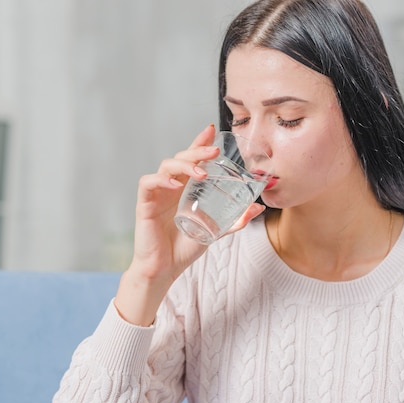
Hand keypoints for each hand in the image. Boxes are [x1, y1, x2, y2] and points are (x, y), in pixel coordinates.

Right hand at [114, 125, 265, 325]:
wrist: (164, 270)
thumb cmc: (184, 249)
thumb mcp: (214, 231)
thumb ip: (234, 220)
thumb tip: (258, 208)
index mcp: (184, 189)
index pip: (191, 159)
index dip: (199, 143)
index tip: (212, 130)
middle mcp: (170, 187)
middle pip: (181, 157)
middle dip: (197, 150)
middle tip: (213, 151)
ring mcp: (157, 194)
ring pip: (166, 166)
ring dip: (184, 164)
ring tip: (201, 171)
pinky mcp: (145, 204)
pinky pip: (148, 183)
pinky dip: (160, 179)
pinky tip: (173, 183)